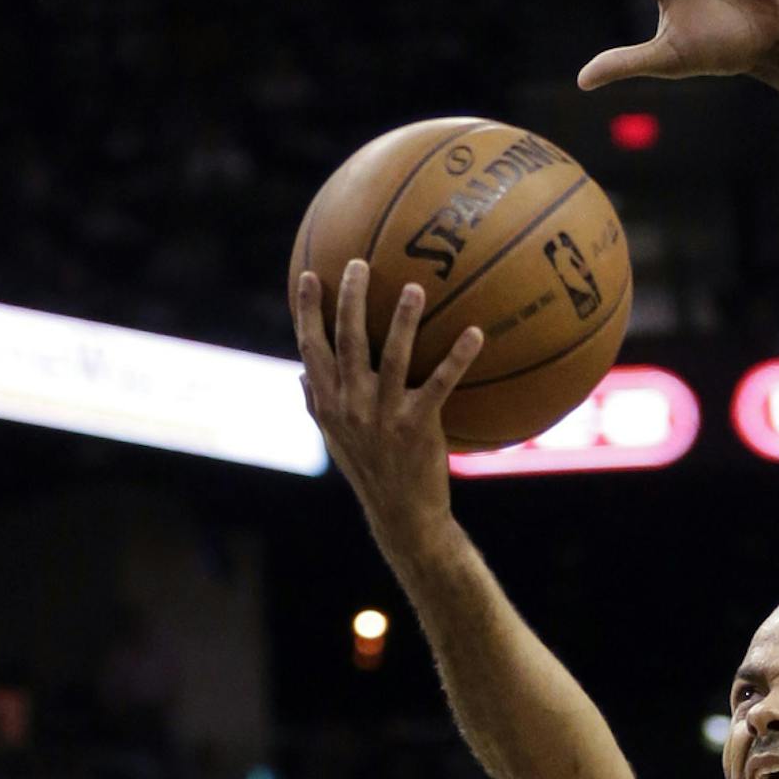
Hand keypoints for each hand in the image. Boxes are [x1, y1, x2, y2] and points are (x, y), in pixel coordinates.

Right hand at [294, 262, 479, 561]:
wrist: (401, 514)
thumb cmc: (369, 471)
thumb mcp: (335, 439)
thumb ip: (317, 403)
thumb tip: (303, 369)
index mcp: (329, 403)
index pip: (310, 348)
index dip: (307, 311)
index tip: (308, 275)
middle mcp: (351, 405)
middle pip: (347, 341)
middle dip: (351, 298)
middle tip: (360, 264)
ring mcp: (384, 416)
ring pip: (392, 357)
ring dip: (403, 320)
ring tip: (415, 288)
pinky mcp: (418, 426)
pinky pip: (440, 384)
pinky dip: (458, 357)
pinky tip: (475, 333)